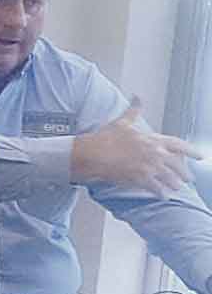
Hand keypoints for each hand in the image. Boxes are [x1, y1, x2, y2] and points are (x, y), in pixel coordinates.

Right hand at [72, 97, 203, 195]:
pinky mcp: (140, 179)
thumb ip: (134, 111)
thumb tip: (137, 97)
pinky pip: (156, 188)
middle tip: (188, 179)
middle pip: (178, 166)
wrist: (93, 153)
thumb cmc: (106, 138)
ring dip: (174, 184)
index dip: (192, 151)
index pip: (180, 145)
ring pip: (169, 178)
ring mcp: (149, 167)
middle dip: (184, 173)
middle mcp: (155, 154)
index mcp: (153, 140)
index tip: (200, 156)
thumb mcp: (122, 122)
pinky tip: (163, 196)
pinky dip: (161, 193)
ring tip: (175, 188)